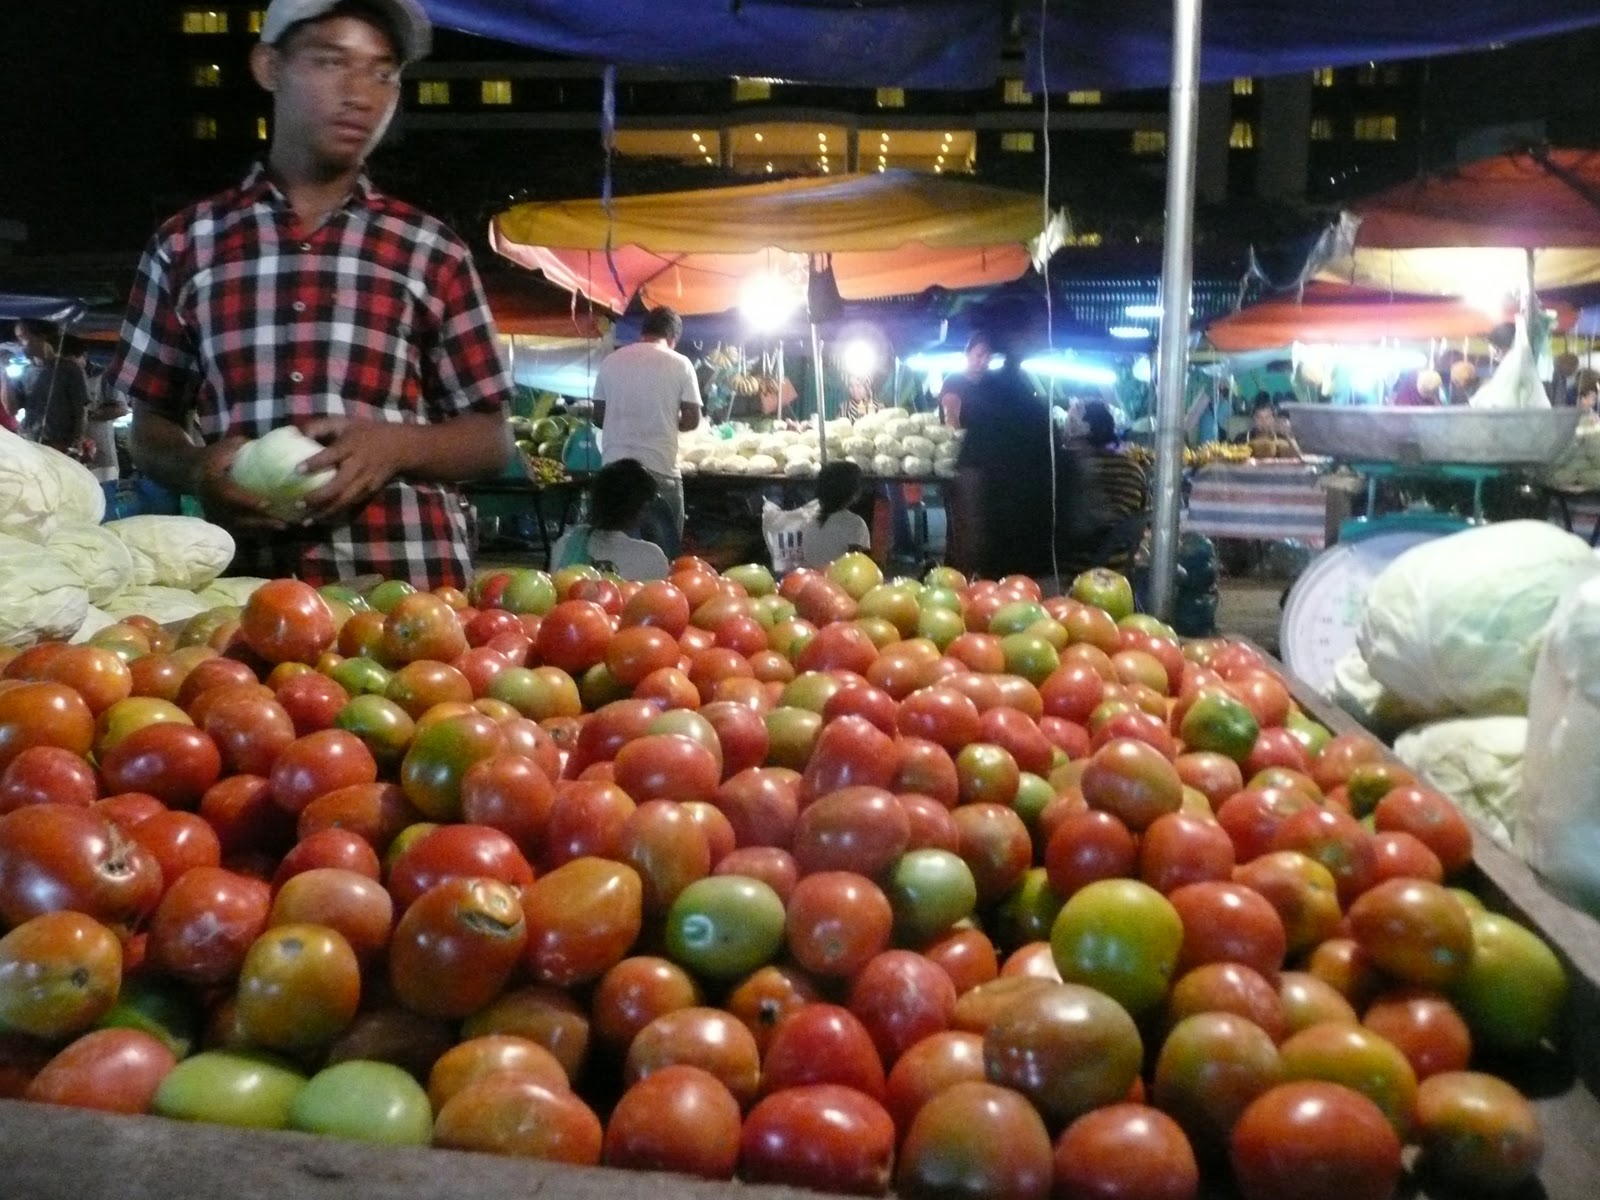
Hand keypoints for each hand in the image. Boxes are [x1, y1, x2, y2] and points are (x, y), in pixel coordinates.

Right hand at [191, 435, 291, 531]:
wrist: (190, 471)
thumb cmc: (213, 456)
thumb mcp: (224, 447)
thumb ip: (241, 446)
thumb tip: (270, 441)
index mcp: (211, 482)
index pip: (229, 495)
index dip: (247, 501)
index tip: (267, 504)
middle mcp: (210, 502)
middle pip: (235, 517)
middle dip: (259, 522)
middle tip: (282, 523)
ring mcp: (213, 513)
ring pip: (238, 527)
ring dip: (261, 530)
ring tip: (283, 528)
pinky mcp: (218, 520)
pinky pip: (237, 530)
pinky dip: (255, 532)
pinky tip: (273, 529)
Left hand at [294, 415, 416, 522]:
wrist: (400, 448)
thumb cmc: (367, 433)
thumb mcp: (344, 422)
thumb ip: (320, 426)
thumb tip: (295, 434)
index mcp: (351, 446)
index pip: (331, 456)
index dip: (314, 463)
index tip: (297, 470)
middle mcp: (358, 466)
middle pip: (338, 486)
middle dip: (318, 497)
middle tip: (298, 504)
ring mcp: (365, 482)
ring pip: (344, 501)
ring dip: (325, 512)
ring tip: (306, 520)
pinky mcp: (368, 493)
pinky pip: (350, 505)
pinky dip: (334, 514)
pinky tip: (320, 519)